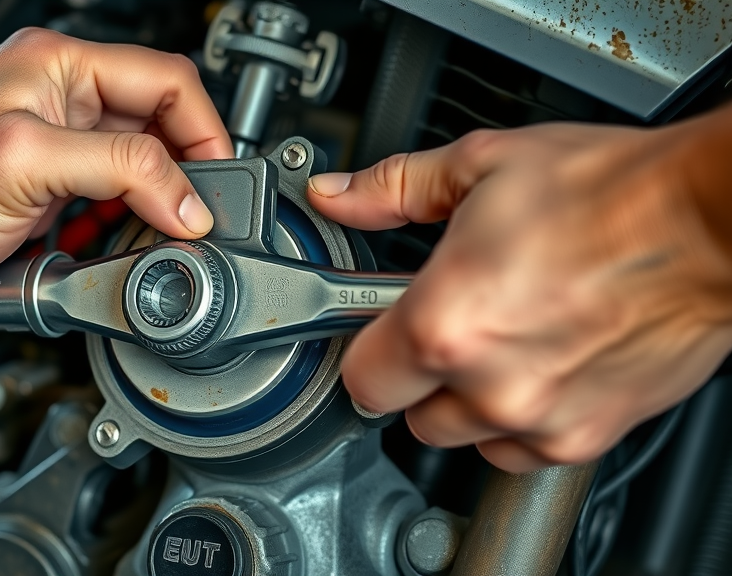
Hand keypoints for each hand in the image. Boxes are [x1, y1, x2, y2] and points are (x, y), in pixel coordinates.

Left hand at [0, 28, 231, 326]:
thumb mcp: (24, 164)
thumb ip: (121, 170)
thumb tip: (188, 197)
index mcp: (55, 67)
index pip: (168, 83)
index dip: (204, 135)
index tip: (215, 189)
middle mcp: (55, 102)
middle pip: (157, 130)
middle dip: (180, 179)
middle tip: (188, 223)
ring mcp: (48, 153)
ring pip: (135, 175)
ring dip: (148, 211)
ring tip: (141, 240)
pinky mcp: (38, 197)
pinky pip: (103, 210)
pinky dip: (115, 234)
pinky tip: (100, 250)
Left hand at [308, 115, 731, 472]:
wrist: (712, 221)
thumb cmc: (614, 194)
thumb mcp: (483, 166)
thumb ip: (393, 189)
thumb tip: (340, 194)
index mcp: (446, 322)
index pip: (359, 378)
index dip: (363, 348)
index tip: (378, 327)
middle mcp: (490, 385)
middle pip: (409, 415)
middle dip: (417, 373)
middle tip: (448, 321)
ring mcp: (542, 419)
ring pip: (466, 438)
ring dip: (469, 399)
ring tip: (505, 335)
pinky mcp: (587, 436)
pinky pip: (524, 450)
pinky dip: (522, 418)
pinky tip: (543, 360)